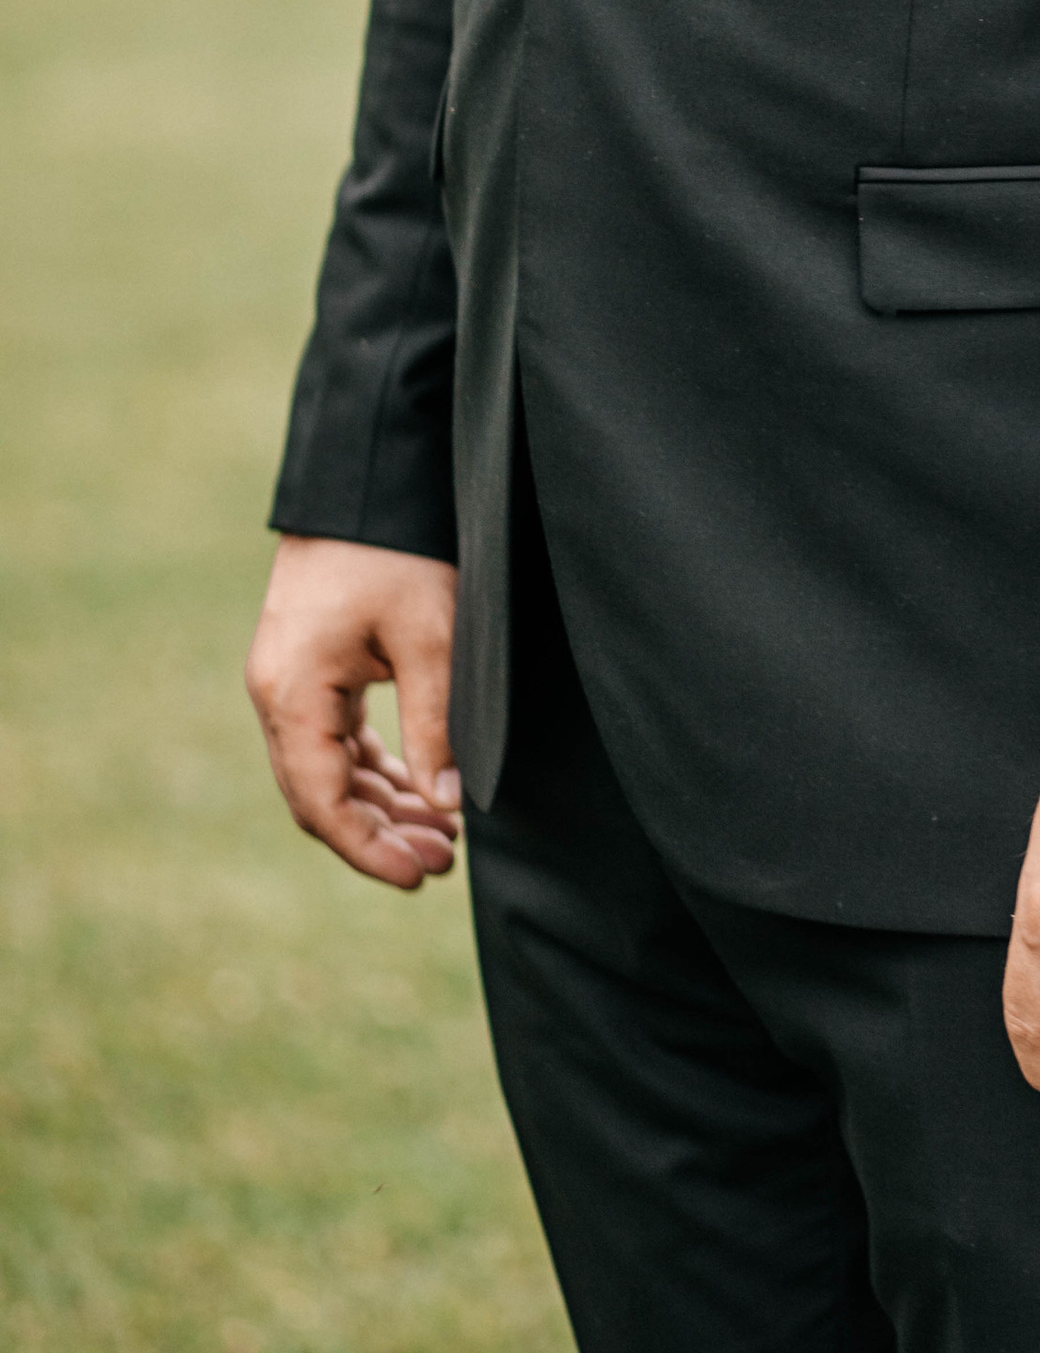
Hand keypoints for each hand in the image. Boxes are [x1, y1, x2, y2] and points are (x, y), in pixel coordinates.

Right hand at [245, 535, 461, 887]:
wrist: (366, 476)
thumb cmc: (398, 550)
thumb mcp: (430, 637)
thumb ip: (435, 724)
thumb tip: (448, 804)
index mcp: (292, 693)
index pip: (322, 801)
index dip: (369, 849)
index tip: (421, 875)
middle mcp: (277, 694)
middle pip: (320, 794)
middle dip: (380, 835)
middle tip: (444, 861)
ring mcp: (288, 680)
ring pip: (329, 769)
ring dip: (381, 804)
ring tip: (443, 834)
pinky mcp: (310, 666)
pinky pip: (335, 738)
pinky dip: (376, 768)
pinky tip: (421, 789)